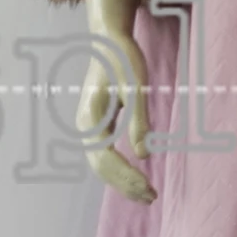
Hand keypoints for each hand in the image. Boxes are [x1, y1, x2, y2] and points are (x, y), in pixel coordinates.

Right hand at [79, 0, 155, 201]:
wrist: (108, 40)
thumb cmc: (123, 58)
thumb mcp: (137, 86)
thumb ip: (140, 121)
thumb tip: (145, 155)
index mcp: (91, 117)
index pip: (106, 158)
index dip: (126, 175)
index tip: (149, 186)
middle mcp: (84, 125)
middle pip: (100, 167)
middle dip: (125, 185)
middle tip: (152, 197)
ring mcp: (88, 127)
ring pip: (100, 165)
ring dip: (121, 181)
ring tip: (146, 194)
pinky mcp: (96, 125)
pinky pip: (104, 155)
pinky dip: (119, 170)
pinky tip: (136, 177)